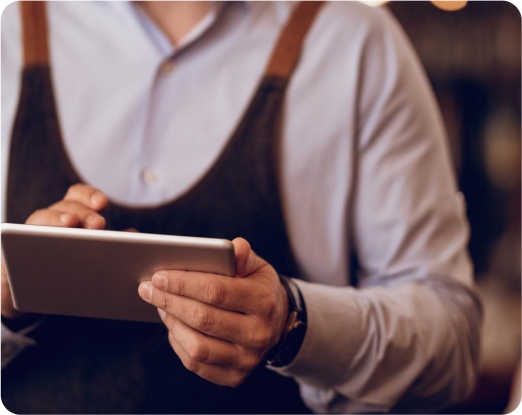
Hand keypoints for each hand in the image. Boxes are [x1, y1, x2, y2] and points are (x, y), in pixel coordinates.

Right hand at [0, 183, 107, 319]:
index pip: (79, 195)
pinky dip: (28, 238)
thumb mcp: (92, 251)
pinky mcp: (17, 249)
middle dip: (82, 212)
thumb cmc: (69, 262)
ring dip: (56, 219)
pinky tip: (41, 246)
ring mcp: (34, 233)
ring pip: (42, 218)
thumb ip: (112, 242)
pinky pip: (19, 239)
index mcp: (74, 215)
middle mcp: (53, 219)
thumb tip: (134, 236)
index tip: (103, 203)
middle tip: (97, 224)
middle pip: (65, 206)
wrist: (34, 288)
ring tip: (69, 225)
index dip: (89, 195)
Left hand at [138, 238, 288, 386]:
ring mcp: (247, 360)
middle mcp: (258, 334)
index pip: (216, 291)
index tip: (159, 275)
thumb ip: (243, 255)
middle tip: (148, 288)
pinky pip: (196, 363)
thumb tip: (234, 247)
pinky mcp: (234, 377)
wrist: (278, 325)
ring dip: (171, 323)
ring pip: (197, 346)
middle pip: (202, 318)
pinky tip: (172, 325)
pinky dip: (177, 343)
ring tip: (160, 305)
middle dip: (169, 301)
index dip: (183, 283)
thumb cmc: (259, 289)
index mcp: (263, 302)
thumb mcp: (257, 268)